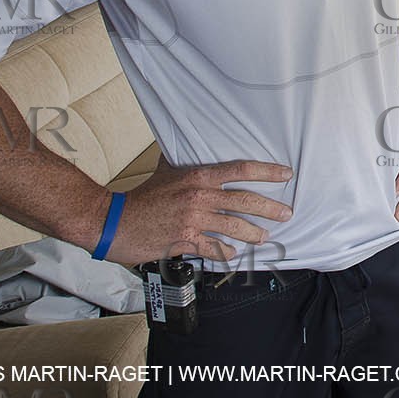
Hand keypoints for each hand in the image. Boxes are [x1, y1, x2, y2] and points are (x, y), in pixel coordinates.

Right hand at [108, 158, 292, 264]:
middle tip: (286, 212)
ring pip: (234, 227)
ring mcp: (193, 220)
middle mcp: (199, 196)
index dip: (267, 172)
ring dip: (253, 233)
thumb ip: (182, 160)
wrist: (112, 220)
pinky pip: (213, 249)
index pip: (240, 170)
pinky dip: (225, 253)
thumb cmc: (140, 196)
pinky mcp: (184, 241)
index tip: (285, 174)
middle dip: (270, 208)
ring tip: (265, 236)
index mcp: (197, 176)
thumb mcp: (165, 170)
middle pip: (244, 200)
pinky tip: (232, 254)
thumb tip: (188, 142)